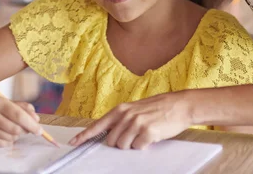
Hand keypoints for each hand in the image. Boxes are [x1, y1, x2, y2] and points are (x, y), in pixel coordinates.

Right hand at [0, 96, 41, 146]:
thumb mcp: (8, 102)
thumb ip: (23, 108)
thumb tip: (36, 119)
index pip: (18, 115)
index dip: (31, 124)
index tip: (40, 131)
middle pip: (15, 129)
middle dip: (25, 131)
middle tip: (26, 129)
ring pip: (10, 138)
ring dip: (16, 136)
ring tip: (12, 129)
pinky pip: (3, 144)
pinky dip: (8, 141)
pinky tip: (4, 133)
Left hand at [69, 93, 191, 149]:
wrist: (179, 105)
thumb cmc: (157, 108)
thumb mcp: (134, 109)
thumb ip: (121, 119)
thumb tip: (109, 134)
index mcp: (120, 110)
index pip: (97, 125)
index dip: (84, 135)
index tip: (73, 142)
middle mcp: (125, 116)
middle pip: (111, 141)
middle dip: (120, 143)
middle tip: (134, 135)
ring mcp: (136, 124)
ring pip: (123, 146)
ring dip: (133, 144)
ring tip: (143, 134)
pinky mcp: (148, 132)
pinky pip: (138, 147)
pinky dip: (144, 145)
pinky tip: (151, 135)